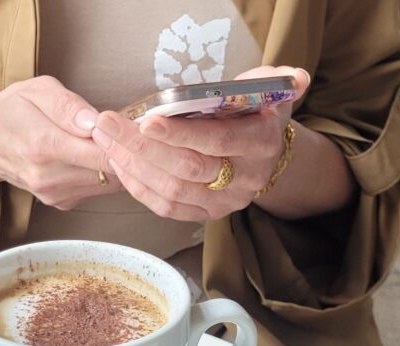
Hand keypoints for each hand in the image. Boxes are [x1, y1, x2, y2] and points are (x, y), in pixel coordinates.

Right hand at [0, 76, 116, 209]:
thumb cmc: (12, 112)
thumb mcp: (37, 91)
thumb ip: (68, 106)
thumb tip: (96, 122)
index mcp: (44, 145)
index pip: (102, 154)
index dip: (125, 141)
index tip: (131, 126)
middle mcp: (49, 176)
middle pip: (111, 172)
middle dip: (126, 152)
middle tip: (128, 130)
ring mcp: (54, 193)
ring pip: (109, 184)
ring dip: (117, 163)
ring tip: (111, 140)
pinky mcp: (61, 202)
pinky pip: (97, 190)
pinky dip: (103, 173)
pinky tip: (94, 155)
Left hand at [91, 66, 310, 220]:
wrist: (266, 157)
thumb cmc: (255, 116)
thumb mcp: (268, 93)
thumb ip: (274, 80)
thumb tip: (293, 77)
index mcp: (260, 143)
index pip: (217, 141)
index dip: (180, 134)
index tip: (146, 121)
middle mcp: (244, 178)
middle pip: (186, 168)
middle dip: (141, 147)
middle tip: (108, 126)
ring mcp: (223, 202)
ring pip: (171, 190)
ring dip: (131, 165)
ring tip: (105, 140)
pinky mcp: (204, 215)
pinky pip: (165, 207)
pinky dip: (137, 186)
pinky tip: (118, 163)